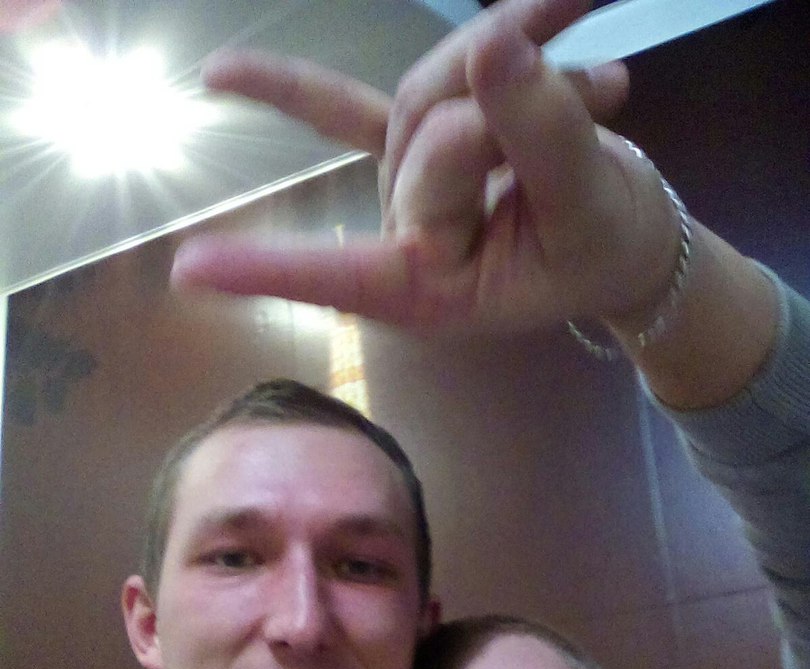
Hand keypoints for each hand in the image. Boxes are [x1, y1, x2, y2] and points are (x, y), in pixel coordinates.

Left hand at [172, 2, 676, 335]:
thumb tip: (492, 46)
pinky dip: (319, 78)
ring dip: (512, 61)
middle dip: (516, 109)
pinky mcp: (409, 145)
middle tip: (595, 108)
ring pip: (427, 91)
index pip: (347, 276)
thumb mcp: (591, 207)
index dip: (275, 270)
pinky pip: (347, 108)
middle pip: (422, 139)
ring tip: (600, 84)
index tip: (190, 272)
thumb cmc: (608, 249)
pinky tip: (220, 81)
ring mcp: (402, 188)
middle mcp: (405, 240)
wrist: (625, 235)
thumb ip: (543, 136)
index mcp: (434, 287)